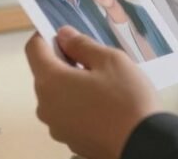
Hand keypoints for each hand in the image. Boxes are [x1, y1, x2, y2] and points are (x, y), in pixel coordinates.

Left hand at [25, 28, 158, 158]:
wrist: (143, 143)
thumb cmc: (127, 99)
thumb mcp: (110, 60)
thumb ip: (82, 44)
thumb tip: (63, 35)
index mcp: (51, 81)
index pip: (34, 49)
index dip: (46, 35)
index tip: (66, 34)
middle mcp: (46, 105)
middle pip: (45, 73)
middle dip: (64, 61)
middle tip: (95, 59)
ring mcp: (56, 126)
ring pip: (57, 94)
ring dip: (72, 84)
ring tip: (104, 84)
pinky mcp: (69, 139)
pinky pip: (67, 113)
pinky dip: (79, 104)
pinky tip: (104, 104)